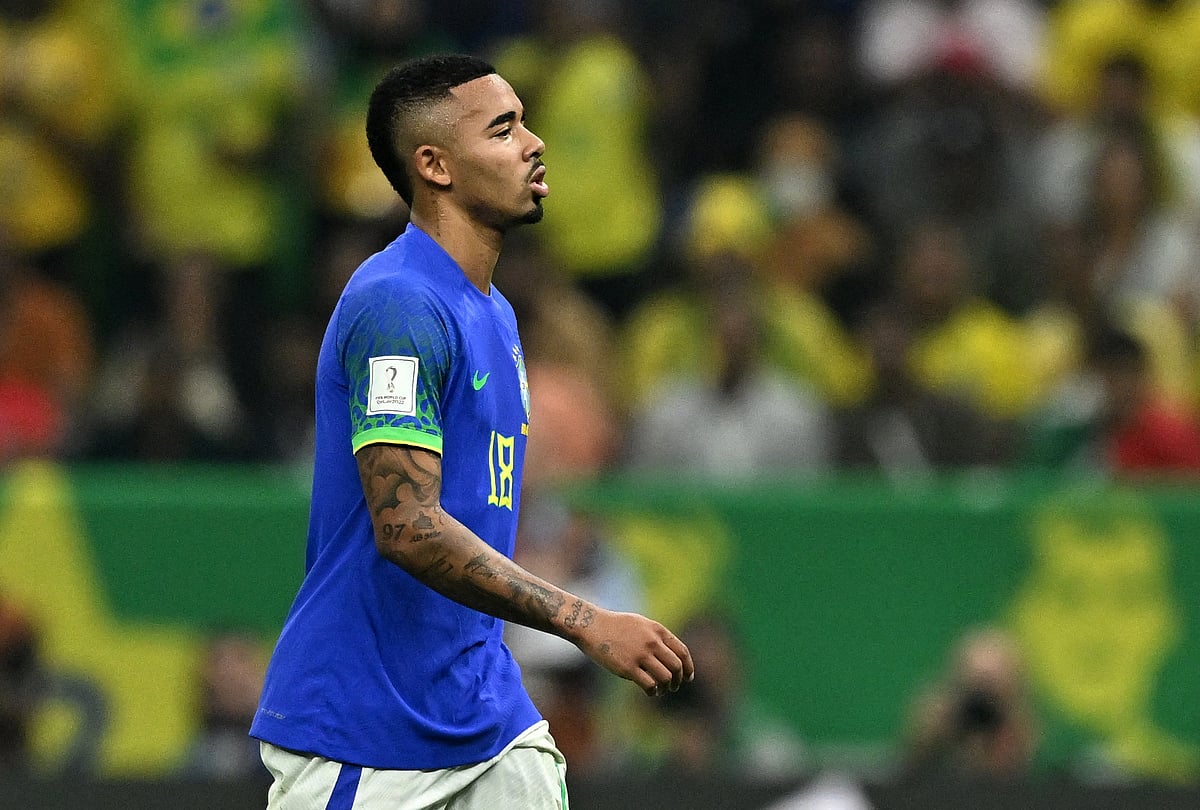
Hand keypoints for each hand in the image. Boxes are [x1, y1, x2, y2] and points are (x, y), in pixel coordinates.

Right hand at [572, 608, 693, 696]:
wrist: (591, 625)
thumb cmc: (615, 626)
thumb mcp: (641, 624)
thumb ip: (656, 636)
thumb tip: (670, 655)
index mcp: (657, 630)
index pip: (682, 652)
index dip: (688, 667)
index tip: (688, 677)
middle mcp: (652, 642)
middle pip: (676, 666)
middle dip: (678, 680)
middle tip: (674, 687)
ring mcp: (640, 655)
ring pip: (666, 678)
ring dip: (666, 688)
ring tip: (661, 691)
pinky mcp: (628, 667)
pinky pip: (650, 685)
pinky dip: (653, 692)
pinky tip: (650, 692)